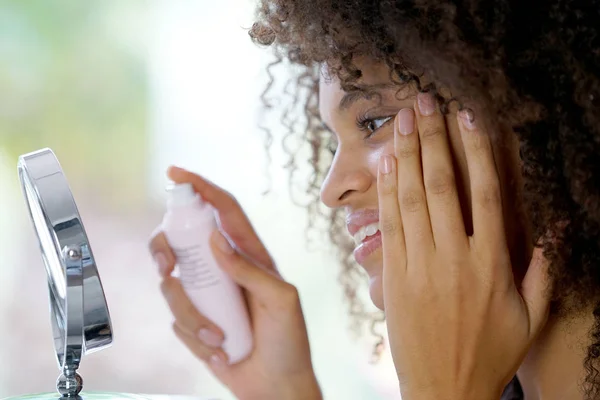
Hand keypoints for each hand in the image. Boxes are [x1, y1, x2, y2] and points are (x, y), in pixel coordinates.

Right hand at [149, 167, 321, 399]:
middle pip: (180, 240)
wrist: (275, 386)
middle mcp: (223, 269)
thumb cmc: (288, 342)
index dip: (200, 187)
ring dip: (192, 317)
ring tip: (222, 341)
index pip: (223, 210)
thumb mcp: (281, 300)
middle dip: (166, 250)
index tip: (175, 173)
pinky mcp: (194, 321)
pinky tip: (220, 351)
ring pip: (172, 287)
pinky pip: (176, 321)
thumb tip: (216, 239)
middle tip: (169, 267)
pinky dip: (195, 339)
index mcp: (249, 255)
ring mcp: (206, 295)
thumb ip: (250, 269)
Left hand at [377, 100, 550, 398]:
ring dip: (405, 156)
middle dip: (431, 139)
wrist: (442, 390)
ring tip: (401, 121)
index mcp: (490, 264)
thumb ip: (541, 274)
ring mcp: (418, 266)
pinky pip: (389, 226)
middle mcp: (452, 258)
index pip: (483, 194)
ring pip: (410, 200)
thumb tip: (552, 233)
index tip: (469, 118)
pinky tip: (386, 166)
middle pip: (441, 186)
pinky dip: (386, 193)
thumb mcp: (529, 319)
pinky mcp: (392, 277)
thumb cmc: (489, 355)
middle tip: (424, 103)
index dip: (476, 151)